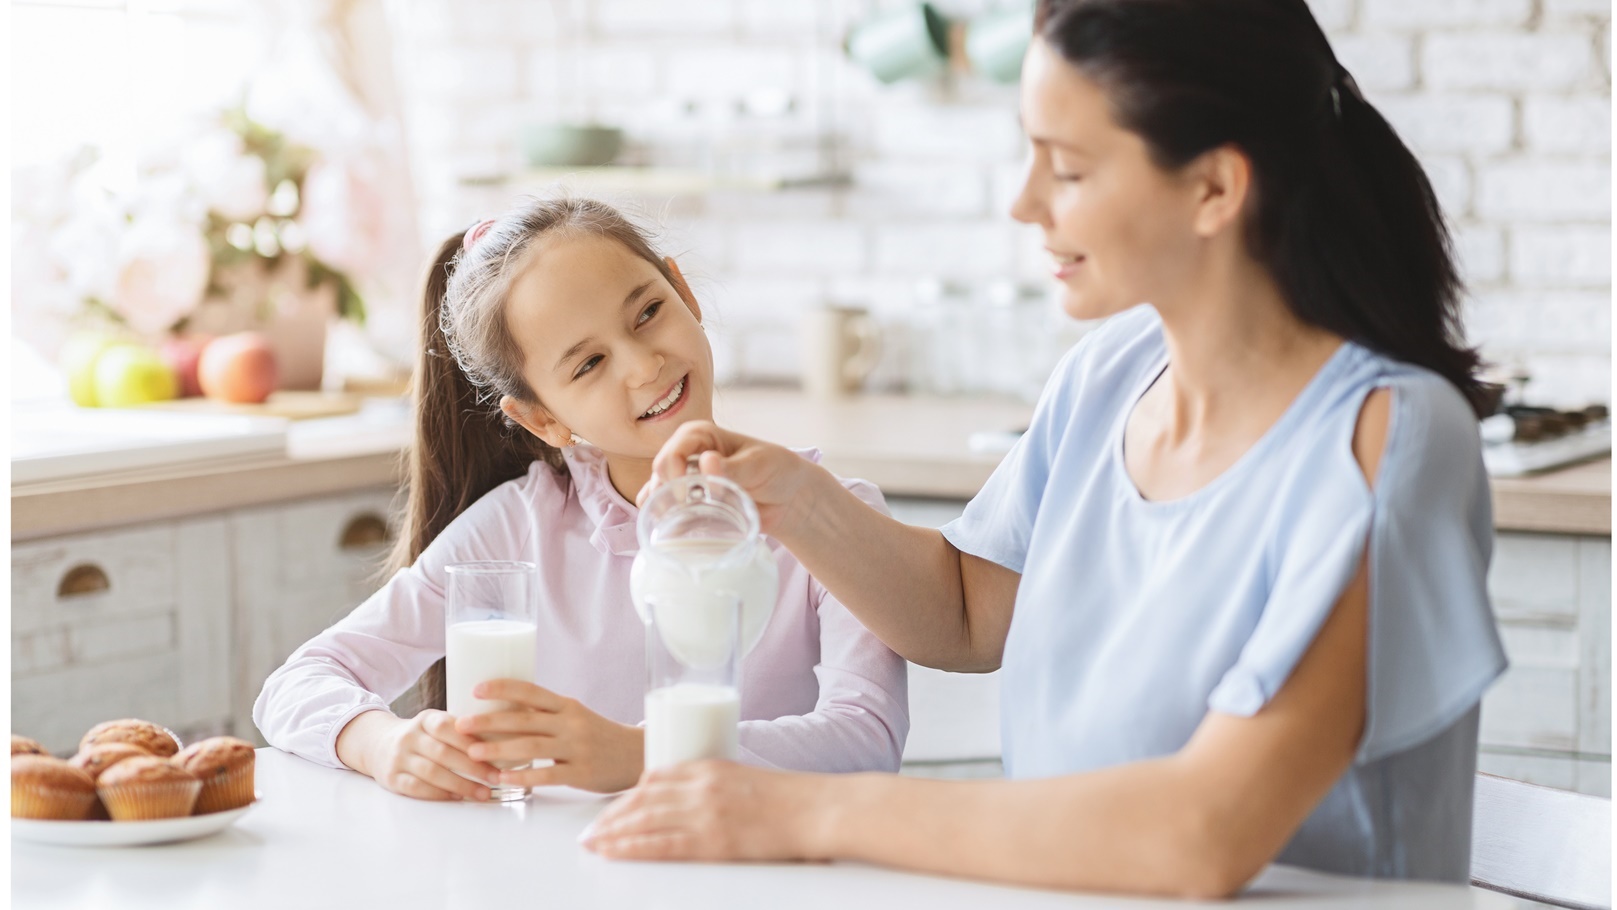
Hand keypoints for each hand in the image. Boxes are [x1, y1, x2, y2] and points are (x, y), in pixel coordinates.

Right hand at [358, 709, 500, 801]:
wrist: (378, 745)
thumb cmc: (421, 737)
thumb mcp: (435, 724)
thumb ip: (460, 730)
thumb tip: (502, 741)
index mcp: (425, 719)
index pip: (447, 727)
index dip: (471, 741)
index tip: (496, 753)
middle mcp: (409, 736)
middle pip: (443, 753)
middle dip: (473, 767)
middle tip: (495, 778)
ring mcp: (398, 758)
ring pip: (431, 772)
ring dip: (460, 785)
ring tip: (482, 793)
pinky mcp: (391, 778)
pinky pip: (417, 788)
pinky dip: (439, 794)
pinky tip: (457, 798)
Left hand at [455, 680, 644, 793]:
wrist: (636, 756)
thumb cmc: (599, 736)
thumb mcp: (576, 717)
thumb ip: (547, 715)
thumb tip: (502, 713)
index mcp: (567, 706)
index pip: (531, 691)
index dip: (503, 688)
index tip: (476, 689)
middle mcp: (571, 723)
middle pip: (525, 719)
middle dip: (489, 722)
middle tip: (461, 724)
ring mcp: (577, 748)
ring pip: (531, 746)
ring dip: (498, 750)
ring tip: (473, 753)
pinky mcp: (582, 772)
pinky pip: (547, 774)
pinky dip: (523, 776)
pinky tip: (502, 779)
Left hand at [580, 760, 833, 861]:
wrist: (817, 809)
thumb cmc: (789, 798)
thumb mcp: (743, 780)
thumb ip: (713, 786)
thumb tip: (688, 803)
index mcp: (709, 767)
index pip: (654, 778)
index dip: (627, 796)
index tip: (612, 809)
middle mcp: (701, 786)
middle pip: (642, 799)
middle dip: (611, 816)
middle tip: (590, 831)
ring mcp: (705, 812)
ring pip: (644, 820)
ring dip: (613, 832)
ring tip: (593, 843)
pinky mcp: (712, 840)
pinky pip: (661, 844)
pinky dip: (632, 848)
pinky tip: (615, 853)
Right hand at [640, 420, 823, 537]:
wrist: (788, 499)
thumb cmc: (777, 471)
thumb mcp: (759, 465)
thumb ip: (734, 467)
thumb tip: (706, 461)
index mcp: (700, 435)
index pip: (673, 451)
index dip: (673, 471)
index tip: (686, 493)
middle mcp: (687, 454)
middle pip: (660, 472)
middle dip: (670, 491)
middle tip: (692, 508)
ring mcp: (685, 479)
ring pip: (657, 491)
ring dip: (665, 506)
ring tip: (686, 519)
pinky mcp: (687, 502)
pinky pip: (662, 508)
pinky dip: (662, 518)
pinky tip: (670, 528)